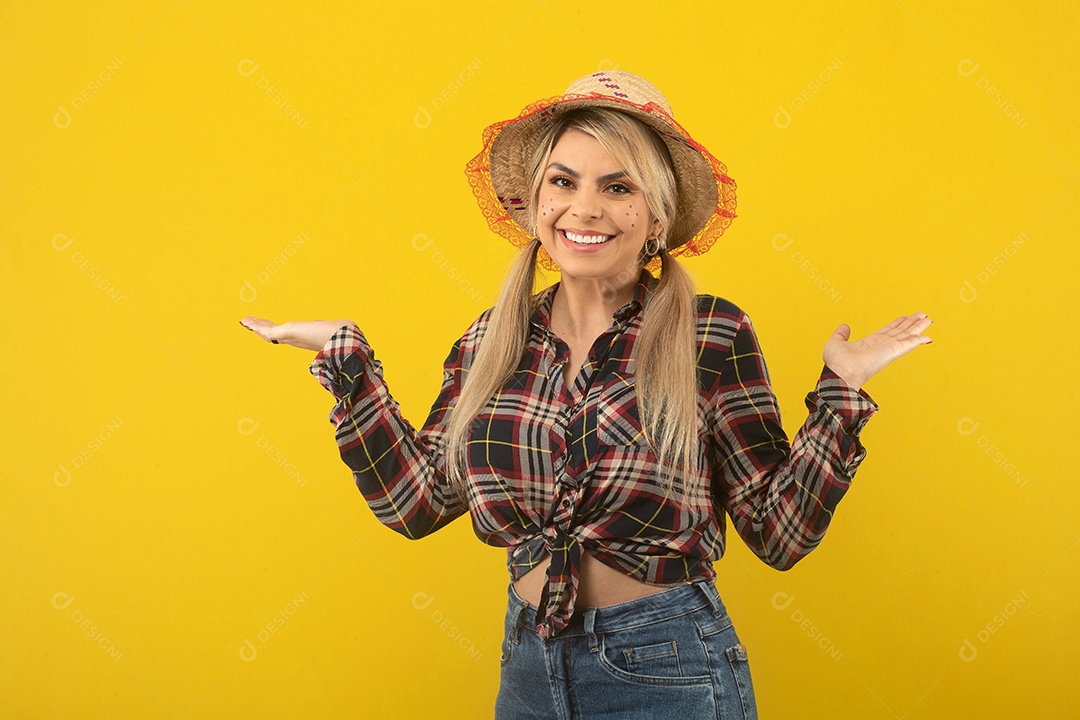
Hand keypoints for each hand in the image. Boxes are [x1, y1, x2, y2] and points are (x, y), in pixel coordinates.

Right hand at [239, 317, 354, 351]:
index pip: (287, 335)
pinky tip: (246, 321)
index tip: (270, 327)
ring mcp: (290, 338)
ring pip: (268, 333)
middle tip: (252, 323)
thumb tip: (322, 323)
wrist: (343, 340)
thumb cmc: (343, 336)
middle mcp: (296, 340)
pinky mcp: (286, 333)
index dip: (277, 331)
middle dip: (263, 328)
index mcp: (306, 339)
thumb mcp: (331, 327)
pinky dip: (255, 325)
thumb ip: (323, 326)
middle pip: (274, 335)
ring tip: (245, 321)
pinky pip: (267, 330)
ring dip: (256, 326)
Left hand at [822, 312, 932, 389]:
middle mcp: (881, 346)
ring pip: (906, 335)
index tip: (906, 317)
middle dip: (912, 323)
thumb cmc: (837, 363)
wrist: (840, 372)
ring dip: (918, 328)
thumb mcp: (836, 342)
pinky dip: (918, 340)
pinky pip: (908, 344)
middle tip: (923, 315)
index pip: (888, 331)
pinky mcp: (892, 352)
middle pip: (900, 332)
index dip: (898, 323)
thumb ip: (841, 334)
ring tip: (928, 320)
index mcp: (870, 343)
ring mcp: (888, 349)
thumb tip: (844, 326)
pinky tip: (927, 337)